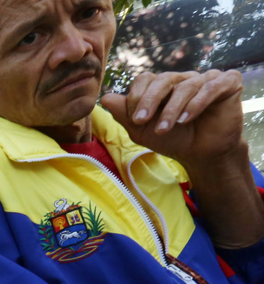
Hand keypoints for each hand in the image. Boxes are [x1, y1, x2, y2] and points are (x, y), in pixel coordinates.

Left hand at [102, 70, 244, 166]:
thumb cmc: (173, 140)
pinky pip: (211, 86)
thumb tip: (105, 97)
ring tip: (165, 129)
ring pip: (186, 85)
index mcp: (164, 85)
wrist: (202, 154)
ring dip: (172, 109)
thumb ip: (124, 114)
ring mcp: (207, 79)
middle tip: (141, 121)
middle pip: (163, 79)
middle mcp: (184, 78)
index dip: (137, 96)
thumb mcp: (142, 130)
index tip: (135, 120)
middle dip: (149, 100)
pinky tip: (186, 119)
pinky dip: (197, 103)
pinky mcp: (228, 83)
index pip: (146, 79)